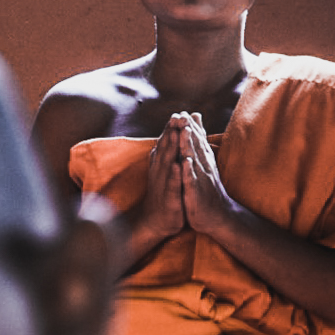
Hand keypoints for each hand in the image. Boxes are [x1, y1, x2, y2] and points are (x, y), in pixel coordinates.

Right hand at [131, 115, 186, 240]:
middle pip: (165, 149)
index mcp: (161, 165)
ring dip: (170, 149)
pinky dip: (174, 175)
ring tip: (175, 135)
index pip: (166, 144)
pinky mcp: (169, 198)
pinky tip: (178, 166)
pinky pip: (172, 185)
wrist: (156, 221)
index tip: (178, 112)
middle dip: (170, 133)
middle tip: (176, 116)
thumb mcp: (167, 171)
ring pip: (167, 163)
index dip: (171, 129)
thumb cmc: (165, 194)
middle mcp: (160, 172)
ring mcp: (163, 185)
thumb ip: (169, 153)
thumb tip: (171, 135)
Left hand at [179, 113, 237, 235]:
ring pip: (194, 160)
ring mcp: (201, 180)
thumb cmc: (208, 190)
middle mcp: (204, 168)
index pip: (197, 142)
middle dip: (189, 130)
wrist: (218, 217)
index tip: (183, 111)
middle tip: (183, 114)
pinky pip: (192, 181)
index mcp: (203, 162)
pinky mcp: (197, 194)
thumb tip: (200, 137)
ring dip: (189, 145)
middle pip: (196, 146)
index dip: (191, 127)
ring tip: (184, 131)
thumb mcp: (205, 168)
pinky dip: (188, 171)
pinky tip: (184, 163)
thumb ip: (202, 150)